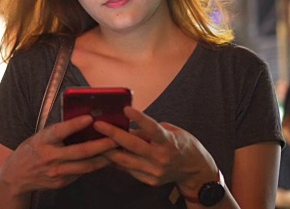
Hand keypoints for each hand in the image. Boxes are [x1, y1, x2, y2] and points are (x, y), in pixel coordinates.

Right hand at [0, 115, 117, 193]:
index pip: (59, 131)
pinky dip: (95, 166)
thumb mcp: (39, 136)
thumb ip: (58, 131)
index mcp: (42, 141)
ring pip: (85, 166)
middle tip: (116, 138)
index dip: (75, 124)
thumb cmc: (31, 150)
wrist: (16, 177)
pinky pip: (82, 173)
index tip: (90, 118)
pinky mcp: (62, 182)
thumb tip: (83, 120)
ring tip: (118, 150)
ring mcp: (56, 173)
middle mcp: (49, 158)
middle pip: (79, 152)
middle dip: (100, 145)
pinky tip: (106, 160)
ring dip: (103, 158)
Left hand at [93, 106, 216, 191]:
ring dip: (108, 150)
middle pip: (133, 146)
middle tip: (98, 125)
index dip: (139, 118)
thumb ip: (150, 130)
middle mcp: (161, 158)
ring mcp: (154, 171)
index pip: (152, 129)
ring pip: (125, 160)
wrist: (194, 170)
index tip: (126, 108)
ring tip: (95, 139)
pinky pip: (128, 169)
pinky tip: (106, 152)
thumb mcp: (172, 131)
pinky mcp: (149, 180)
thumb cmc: (182, 145)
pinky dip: (116, 160)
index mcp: (169, 143)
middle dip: (113, 134)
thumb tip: (128, 125)